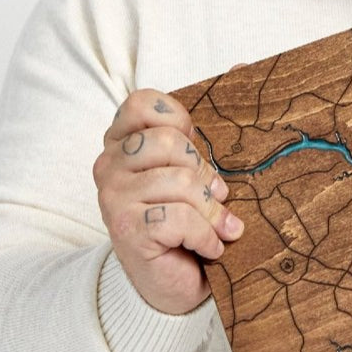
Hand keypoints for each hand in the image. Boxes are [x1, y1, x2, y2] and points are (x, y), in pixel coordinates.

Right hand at [93, 89, 243, 314]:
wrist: (176, 285)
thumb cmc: (191, 223)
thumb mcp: (201, 170)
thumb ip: (211, 126)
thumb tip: (242, 66)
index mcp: (123, 142)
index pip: (144, 103)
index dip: (182, 124)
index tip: (199, 154)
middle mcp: (109, 164)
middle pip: (171, 143)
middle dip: (205, 174)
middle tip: (216, 198)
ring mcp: (113, 197)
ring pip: (181, 182)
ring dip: (212, 212)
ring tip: (216, 229)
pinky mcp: (126, 230)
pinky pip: (179, 217)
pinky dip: (206, 236)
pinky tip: (210, 249)